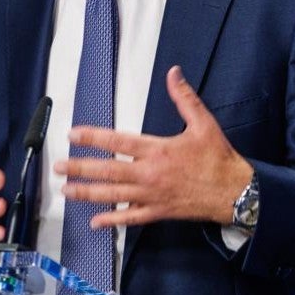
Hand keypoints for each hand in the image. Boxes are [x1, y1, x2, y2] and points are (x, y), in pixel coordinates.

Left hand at [55, 66, 253, 228]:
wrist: (236, 193)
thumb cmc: (218, 158)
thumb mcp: (204, 123)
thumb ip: (185, 98)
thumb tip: (173, 72)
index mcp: (157, 150)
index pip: (117, 142)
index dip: (93, 138)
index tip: (73, 135)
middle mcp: (149, 174)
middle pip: (107, 170)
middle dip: (80, 168)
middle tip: (58, 166)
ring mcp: (151, 195)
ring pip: (113, 195)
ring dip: (87, 193)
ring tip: (66, 190)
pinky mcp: (158, 212)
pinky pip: (130, 217)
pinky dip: (112, 220)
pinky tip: (95, 221)